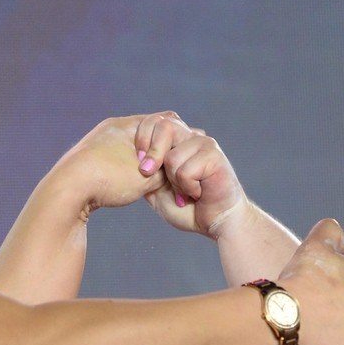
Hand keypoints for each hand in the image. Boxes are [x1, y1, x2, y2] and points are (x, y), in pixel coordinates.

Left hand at [49, 115, 173, 215]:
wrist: (66, 191)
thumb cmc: (108, 179)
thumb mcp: (148, 177)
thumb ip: (166, 171)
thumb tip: (172, 172)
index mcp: (127, 124)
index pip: (164, 123)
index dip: (174, 145)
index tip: (170, 165)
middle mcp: (111, 128)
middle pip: (148, 136)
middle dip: (158, 155)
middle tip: (161, 175)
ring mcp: (97, 142)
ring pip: (130, 150)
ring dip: (141, 165)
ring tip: (142, 184)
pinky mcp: (87, 158)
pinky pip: (115, 160)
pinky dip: (124, 171)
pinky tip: (122, 187)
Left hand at [133, 112, 248, 236]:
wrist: (216, 222)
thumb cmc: (188, 208)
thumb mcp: (156, 191)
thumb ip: (144, 174)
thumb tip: (127, 159)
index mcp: (176, 140)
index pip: (153, 122)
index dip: (141, 139)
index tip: (140, 166)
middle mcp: (190, 136)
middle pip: (163, 125)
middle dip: (151, 153)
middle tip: (148, 173)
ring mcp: (203, 144)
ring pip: (171, 156)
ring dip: (174, 182)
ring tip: (186, 191)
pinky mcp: (214, 155)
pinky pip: (185, 171)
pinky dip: (187, 189)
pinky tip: (198, 193)